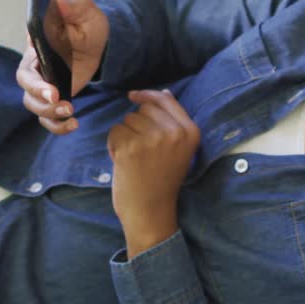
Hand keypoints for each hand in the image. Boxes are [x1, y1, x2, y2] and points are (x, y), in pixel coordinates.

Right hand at [17, 0, 108, 134]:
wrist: (101, 41)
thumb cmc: (87, 23)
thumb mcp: (84, 11)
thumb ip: (71, 6)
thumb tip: (58, 3)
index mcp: (36, 49)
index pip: (26, 68)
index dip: (35, 82)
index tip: (51, 89)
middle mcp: (36, 68)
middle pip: (27, 90)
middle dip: (42, 99)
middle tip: (59, 100)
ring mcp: (43, 85)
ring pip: (35, 106)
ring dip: (50, 114)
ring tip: (71, 112)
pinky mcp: (54, 98)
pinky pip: (48, 118)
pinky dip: (58, 125)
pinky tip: (74, 124)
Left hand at [106, 89, 199, 252]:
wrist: (151, 211)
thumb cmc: (162, 180)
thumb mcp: (178, 149)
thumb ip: (172, 122)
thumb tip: (164, 93)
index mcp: (190, 132)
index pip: (165, 100)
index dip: (147, 95)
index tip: (133, 96)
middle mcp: (174, 133)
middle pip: (143, 109)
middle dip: (136, 124)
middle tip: (142, 150)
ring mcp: (152, 140)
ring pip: (127, 119)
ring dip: (125, 136)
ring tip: (134, 158)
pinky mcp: (131, 147)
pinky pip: (115, 132)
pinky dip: (114, 145)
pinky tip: (123, 162)